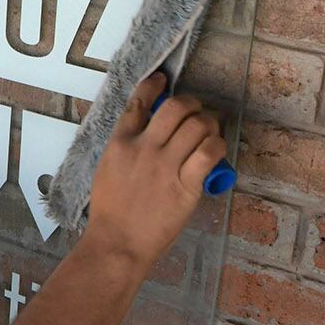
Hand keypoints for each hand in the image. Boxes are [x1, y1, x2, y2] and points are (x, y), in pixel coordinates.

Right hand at [82, 74, 226, 268]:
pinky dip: (217, 145)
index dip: (154, 86)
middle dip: (192, 104)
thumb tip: (147, 132)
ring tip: (209, 132)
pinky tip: (216, 150)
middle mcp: (144, 149)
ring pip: (197, 126)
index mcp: (120, 144)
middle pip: (176, 108)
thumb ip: (124, 148)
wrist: (118, 243)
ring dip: (209, 124)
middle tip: (197, 113)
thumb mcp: (107, 170)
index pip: (138, 103)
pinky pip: (209, 152)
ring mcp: (165, 166)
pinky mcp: (186, 186)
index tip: (164, 81)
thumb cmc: (111, 212)